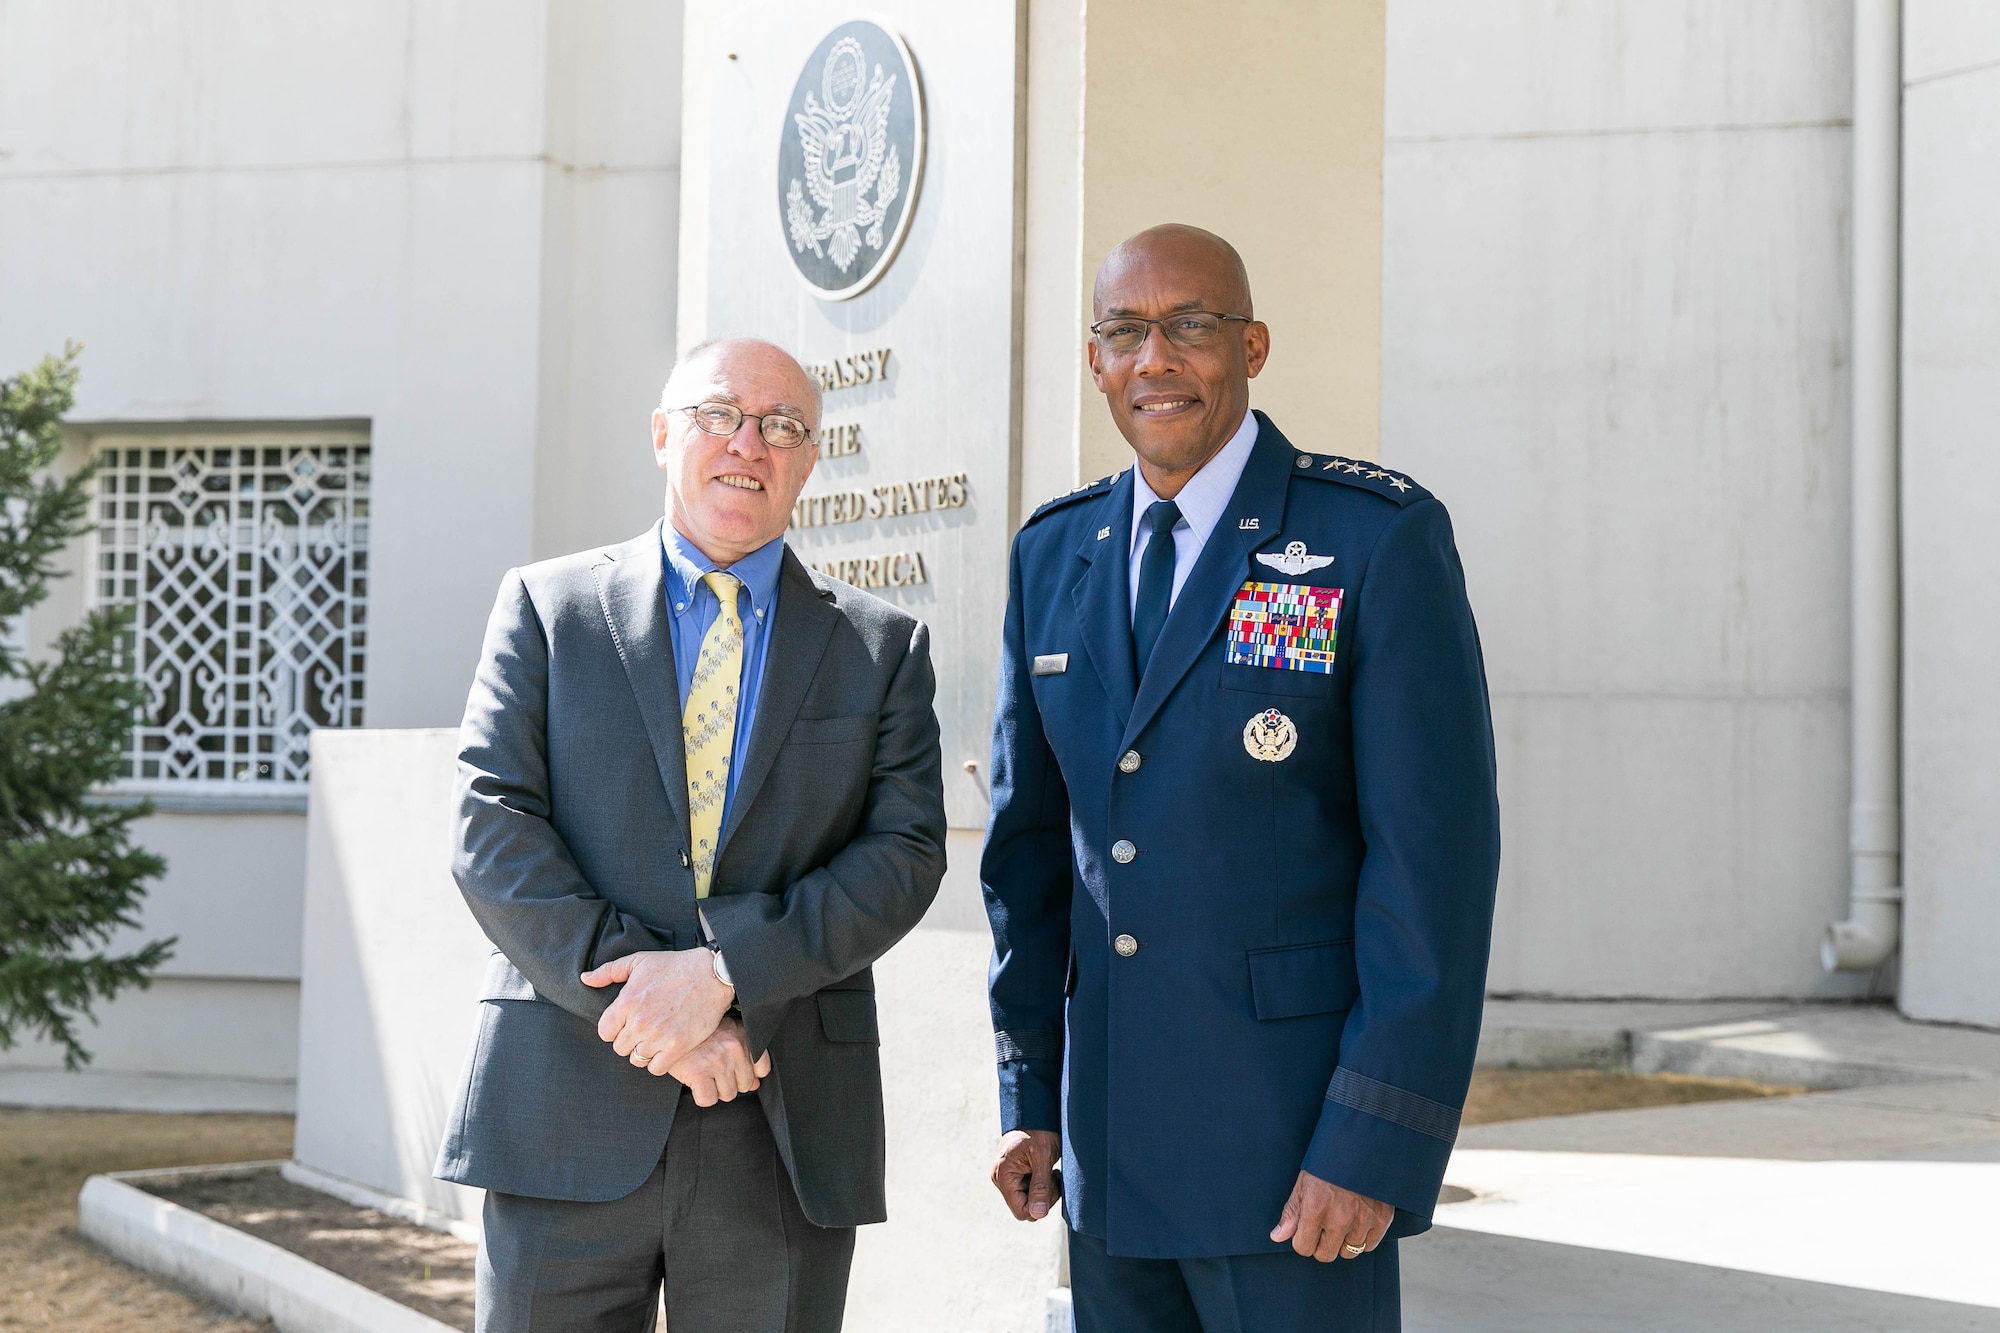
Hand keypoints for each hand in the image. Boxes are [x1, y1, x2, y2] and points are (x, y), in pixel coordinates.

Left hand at [581, 950, 733, 1073]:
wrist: (713, 975)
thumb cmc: (675, 966)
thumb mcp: (639, 961)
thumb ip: (608, 971)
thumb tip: (585, 979)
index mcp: (625, 1003)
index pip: (604, 1033)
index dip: (615, 1028)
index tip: (628, 1022)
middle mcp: (638, 1023)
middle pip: (619, 1048)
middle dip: (629, 1039)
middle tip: (645, 1029)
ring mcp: (657, 1037)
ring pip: (636, 1059)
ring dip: (644, 1051)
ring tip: (656, 1038)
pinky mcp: (676, 1047)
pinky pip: (655, 1068)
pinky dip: (658, 1062)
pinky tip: (665, 1048)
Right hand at [663, 1015, 772, 1102]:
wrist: (664, 1028)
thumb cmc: (694, 1032)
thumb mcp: (723, 1035)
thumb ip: (743, 1057)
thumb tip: (755, 1084)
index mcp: (742, 1034)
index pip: (762, 1067)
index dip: (747, 1073)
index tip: (734, 1070)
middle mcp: (734, 1046)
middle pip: (744, 1084)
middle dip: (729, 1082)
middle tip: (712, 1069)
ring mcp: (717, 1060)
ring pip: (728, 1094)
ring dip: (714, 1089)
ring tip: (703, 1072)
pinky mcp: (699, 1073)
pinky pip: (709, 1100)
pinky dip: (701, 1095)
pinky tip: (695, 1080)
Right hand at [991, 1129, 1061, 1220]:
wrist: (1035, 1111)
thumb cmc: (1038, 1131)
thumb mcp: (1043, 1158)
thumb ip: (1040, 1186)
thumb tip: (1038, 1214)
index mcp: (1003, 1176)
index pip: (1021, 1210)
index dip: (1039, 1205)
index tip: (1051, 1186)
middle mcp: (1001, 1179)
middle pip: (1025, 1207)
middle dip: (1044, 1197)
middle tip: (1053, 1176)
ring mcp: (1007, 1178)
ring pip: (1030, 1200)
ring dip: (1045, 1190)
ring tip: (1051, 1171)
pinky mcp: (1016, 1174)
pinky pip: (1030, 1191)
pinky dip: (1042, 1185)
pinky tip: (1048, 1171)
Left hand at [1270, 1171, 1391, 1261]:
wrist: (1363, 1143)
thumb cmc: (1329, 1161)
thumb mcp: (1304, 1181)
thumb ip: (1292, 1212)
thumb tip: (1278, 1237)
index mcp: (1316, 1209)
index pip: (1303, 1248)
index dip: (1302, 1240)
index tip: (1306, 1229)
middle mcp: (1340, 1218)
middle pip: (1325, 1255)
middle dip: (1321, 1244)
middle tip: (1324, 1226)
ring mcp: (1363, 1220)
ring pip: (1349, 1252)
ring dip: (1343, 1241)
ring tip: (1343, 1220)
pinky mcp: (1382, 1219)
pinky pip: (1370, 1245)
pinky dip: (1363, 1237)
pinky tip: (1358, 1220)